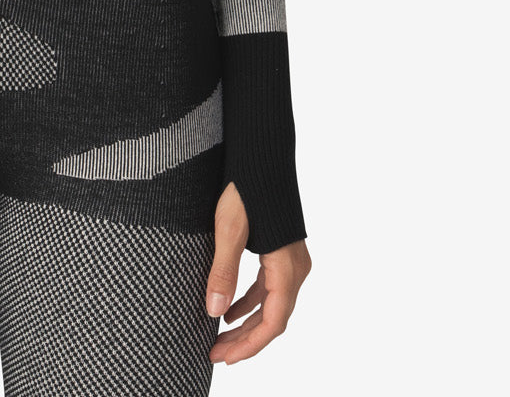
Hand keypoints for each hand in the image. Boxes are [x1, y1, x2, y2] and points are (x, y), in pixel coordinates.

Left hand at [205, 180, 311, 364]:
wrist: (262, 153)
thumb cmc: (246, 186)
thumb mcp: (228, 229)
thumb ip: (223, 271)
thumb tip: (213, 311)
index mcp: (286, 267)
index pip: (272, 322)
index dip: (248, 346)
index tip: (222, 357)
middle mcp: (296, 267)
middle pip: (273, 318)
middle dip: (245, 340)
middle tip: (215, 354)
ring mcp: (291, 259)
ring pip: (272, 305)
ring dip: (247, 323)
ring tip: (218, 337)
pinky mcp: (281, 251)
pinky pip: (269, 287)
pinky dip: (251, 302)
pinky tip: (229, 309)